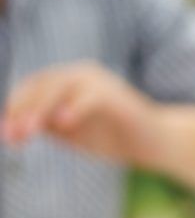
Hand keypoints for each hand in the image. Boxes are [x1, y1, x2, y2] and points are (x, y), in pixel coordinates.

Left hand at [1, 61, 156, 164]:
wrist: (156, 144)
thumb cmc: (115, 138)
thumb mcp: (72, 133)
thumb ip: (45, 124)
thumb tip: (12, 126)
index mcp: (68, 81)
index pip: (31, 89)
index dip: (15, 110)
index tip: (6, 137)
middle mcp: (81, 74)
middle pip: (40, 85)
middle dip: (22, 111)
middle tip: (13, 137)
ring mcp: (99, 81)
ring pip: (59, 87)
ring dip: (40, 109)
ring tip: (29, 132)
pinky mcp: (115, 93)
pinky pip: (89, 97)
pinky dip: (74, 109)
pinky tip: (62, 124)